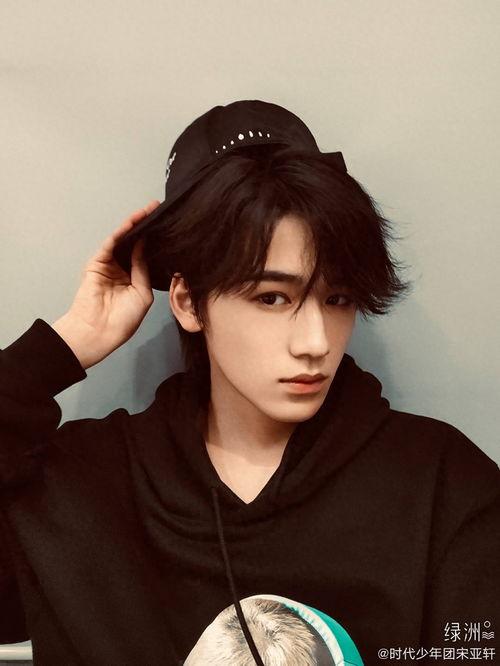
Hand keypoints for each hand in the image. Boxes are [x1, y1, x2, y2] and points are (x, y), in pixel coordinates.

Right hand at [52, 200, 160, 368]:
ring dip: (134, 224)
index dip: (155, 242)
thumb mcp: (142, 294)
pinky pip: (111, 243)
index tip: (169, 227)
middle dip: (145, 227)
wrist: (99, 331)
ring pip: (123, 240)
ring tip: (149, 209)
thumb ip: (143, 269)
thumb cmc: (123, 320)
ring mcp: (109, 265)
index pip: (144, 255)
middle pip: (134, 244)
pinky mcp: (97, 262)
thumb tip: (144, 246)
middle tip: (158, 209)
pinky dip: (122, 231)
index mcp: (133, 279)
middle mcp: (121, 270)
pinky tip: (134, 221)